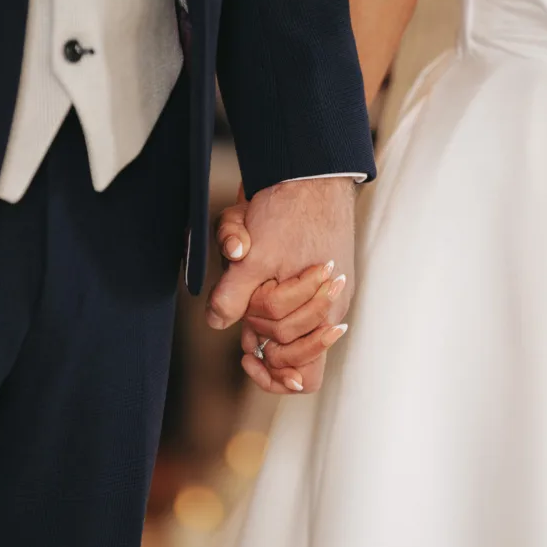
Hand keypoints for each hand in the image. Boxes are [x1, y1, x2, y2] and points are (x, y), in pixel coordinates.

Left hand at [206, 178, 355, 392]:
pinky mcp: (319, 272)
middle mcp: (329, 307)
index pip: (303, 376)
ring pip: (290, 324)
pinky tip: (251, 260)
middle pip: (292, 351)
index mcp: (321, 312)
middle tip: (243, 317)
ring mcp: (326, 291)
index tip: (246, 356)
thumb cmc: (288, 211)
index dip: (271, 373)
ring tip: (248, 283)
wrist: (312, 170)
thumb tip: (216, 324)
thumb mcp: (252, 256)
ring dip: (261, 305)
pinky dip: (266, 286)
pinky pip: (292, 297)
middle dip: (262, 333)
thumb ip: (233, 295)